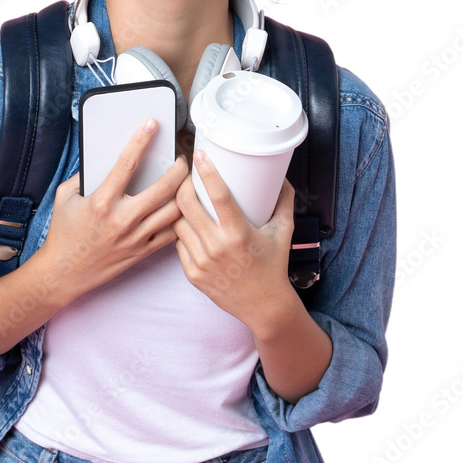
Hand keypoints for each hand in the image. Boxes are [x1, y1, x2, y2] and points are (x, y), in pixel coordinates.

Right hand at [39, 118, 187, 301]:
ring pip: (174, 212)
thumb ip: (82, 176)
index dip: (141, 140)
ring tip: (186, 184)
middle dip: (178, 169)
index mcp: (102, 201)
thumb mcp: (65, 198)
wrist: (62, 273)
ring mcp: (135, 237)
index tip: (152, 124)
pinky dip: (179, 220)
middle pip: (163, 188)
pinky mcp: (141, 252)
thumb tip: (100, 158)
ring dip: (184, 194)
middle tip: (182, 159)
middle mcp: (122, 219)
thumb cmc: (63, 234)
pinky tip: (181, 210)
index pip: (127, 163)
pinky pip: (170, 235)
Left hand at [172, 150, 296, 329]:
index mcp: (239, 233)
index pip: (218, 195)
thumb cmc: (274, 266)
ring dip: (179, 209)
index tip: (199, 155)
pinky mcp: (193, 275)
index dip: (207, 172)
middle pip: (187, 205)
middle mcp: (217, 247)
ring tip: (185, 200)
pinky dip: (182, 233)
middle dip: (182, 185)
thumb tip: (281, 176)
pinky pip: (178, 245)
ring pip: (178, 224)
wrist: (264, 306)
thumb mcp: (283, 231)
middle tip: (186, 177)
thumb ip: (283, 201)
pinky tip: (189, 227)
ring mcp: (202, 262)